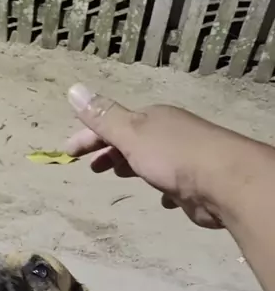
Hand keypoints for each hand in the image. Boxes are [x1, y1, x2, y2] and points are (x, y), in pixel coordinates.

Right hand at [65, 83, 236, 228]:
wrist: (222, 182)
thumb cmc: (172, 156)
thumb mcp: (131, 134)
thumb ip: (103, 118)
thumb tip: (73, 90)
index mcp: (152, 120)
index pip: (112, 123)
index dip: (89, 136)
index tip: (69, 153)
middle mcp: (168, 134)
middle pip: (131, 140)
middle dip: (109, 149)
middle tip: (91, 166)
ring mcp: (183, 158)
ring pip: (150, 159)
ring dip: (131, 165)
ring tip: (116, 175)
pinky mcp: (193, 184)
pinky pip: (172, 183)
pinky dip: (160, 188)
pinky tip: (159, 200)